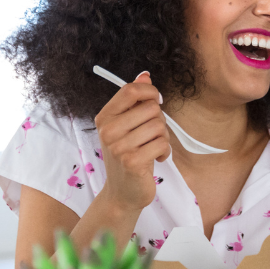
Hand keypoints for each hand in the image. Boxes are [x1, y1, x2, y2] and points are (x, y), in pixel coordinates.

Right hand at [92, 71, 169, 214]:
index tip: (156, 103)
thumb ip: (135, 101)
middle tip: (153, 135)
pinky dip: (165, 151)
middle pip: (150, 107)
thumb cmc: (127, 156)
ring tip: (154, 148)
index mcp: (105, 117)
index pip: (131, 90)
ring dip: (163, 138)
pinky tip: (156, 159)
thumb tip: (145, 75)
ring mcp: (118, 146)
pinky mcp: (132, 161)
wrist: (122, 193)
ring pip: (159, 125)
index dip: (151, 92)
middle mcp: (108, 130)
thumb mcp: (127, 126)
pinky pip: (162, 143)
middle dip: (160, 120)